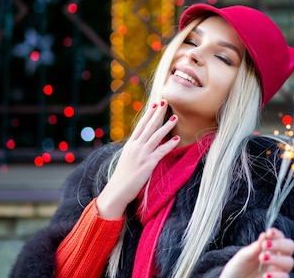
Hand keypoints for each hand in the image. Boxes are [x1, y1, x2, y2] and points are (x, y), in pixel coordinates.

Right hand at [96, 100, 179, 218]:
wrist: (116, 192)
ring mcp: (141, 154)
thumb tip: (143, 143)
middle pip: (149, 126)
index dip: (149, 114)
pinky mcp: (147, 164)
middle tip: (166, 102)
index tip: (155, 104)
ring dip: (167, 125)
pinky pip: (161, 151)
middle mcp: (135, 147)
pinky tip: (177, 139)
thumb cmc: (122, 177)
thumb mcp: (127, 159)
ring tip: (175, 117)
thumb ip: (135, 150)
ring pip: (156, 136)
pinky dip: (169, 144)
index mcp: (130, 144)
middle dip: (158, 113)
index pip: (141, 125)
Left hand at [220, 228, 293, 277]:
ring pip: (289, 262)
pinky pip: (286, 277)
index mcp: (269, 249)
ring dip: (277, 259)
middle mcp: (276, 259)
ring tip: (262, 259)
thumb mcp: (243, 257)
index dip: (277, 234)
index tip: (269, 232)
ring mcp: (277, 271)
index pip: (280, 237)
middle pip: (290, 247)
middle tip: (265, 245)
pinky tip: (266, 276)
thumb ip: (255, 247)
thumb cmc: (237, 269)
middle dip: (280, 244)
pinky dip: (277, 275)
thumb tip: (265, 234)